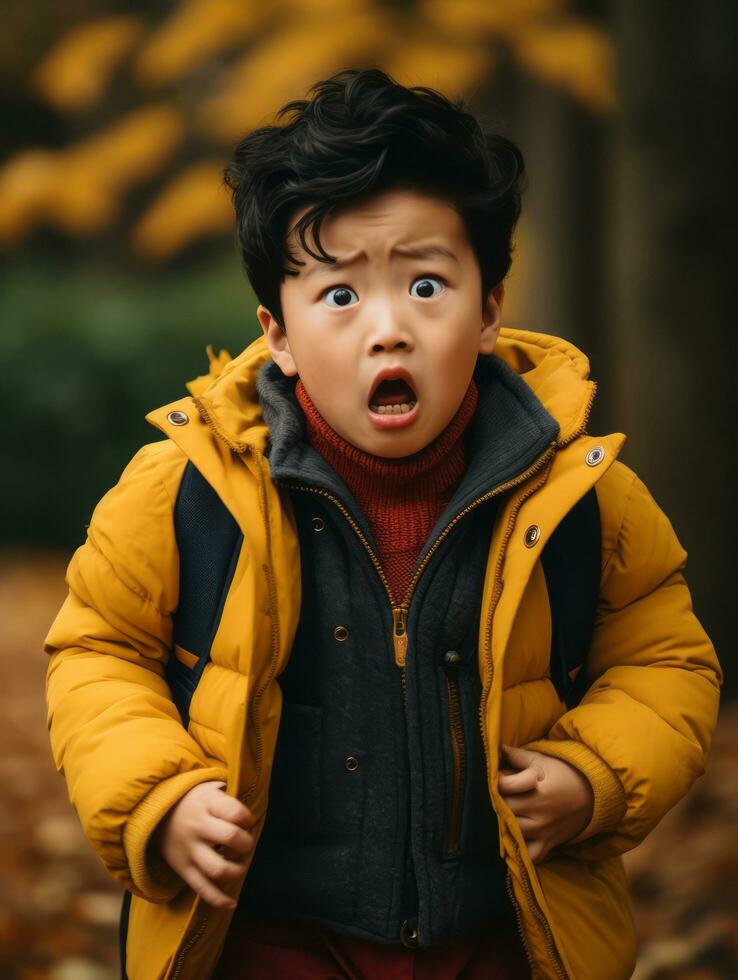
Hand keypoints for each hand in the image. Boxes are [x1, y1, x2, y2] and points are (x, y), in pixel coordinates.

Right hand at [154, 780, 254, 908]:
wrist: (158, 815)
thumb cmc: (196, 802)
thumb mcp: (210, 788)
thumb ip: (231, 798)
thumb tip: (256, 810)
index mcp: (206, 803)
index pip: (234, 811)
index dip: (247, 818)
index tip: (246, 820)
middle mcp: (197, 826)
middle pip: (230, 837)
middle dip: (246, 843)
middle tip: (245, 844)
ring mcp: (189, 850)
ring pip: (218, 869)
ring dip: (237, 871)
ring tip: (240, 866)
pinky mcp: (183, 869)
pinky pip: (202, 888)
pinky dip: (219, 900)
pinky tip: (232, 903)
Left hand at [497, 744, 593, 863]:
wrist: (592, 797)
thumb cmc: (564, 775)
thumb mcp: (543, 761)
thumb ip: (518, 756)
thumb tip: (498, 748)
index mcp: (538, 788)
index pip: (505, 785)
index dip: (495, 780)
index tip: (496, 776)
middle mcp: (540, 812)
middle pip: (504, 809)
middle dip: (495, 800)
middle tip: (496, 794)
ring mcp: (544, 831)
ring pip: (510, 832)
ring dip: (501, 823)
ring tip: (501, 813)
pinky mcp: (548, 844)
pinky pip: (529, 856)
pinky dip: (519, 852)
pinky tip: (512, 839)